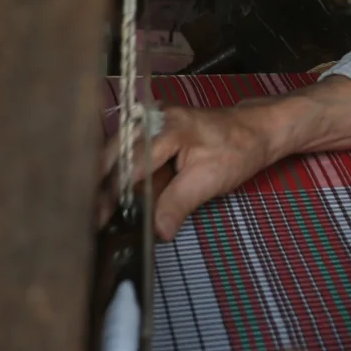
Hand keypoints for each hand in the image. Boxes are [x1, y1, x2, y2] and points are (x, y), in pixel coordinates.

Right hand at [102, 78, 350, 239]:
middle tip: (92, 218)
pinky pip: (129, 152)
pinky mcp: (154, 132)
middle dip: (100, 186)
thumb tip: (156, 231)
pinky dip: (119, 173)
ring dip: (107, 180)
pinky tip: (113, 194)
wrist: (258, 130)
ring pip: (117, 152)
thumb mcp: (210, 180)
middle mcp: (153, 119)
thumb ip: (178, 204)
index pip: (131, 164)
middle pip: (114, 154)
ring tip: (97, 209)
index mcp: (168, 127)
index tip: (101, 218)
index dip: (114, 193)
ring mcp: (152, 122)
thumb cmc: (238, 149)